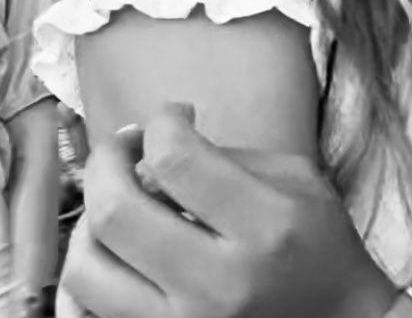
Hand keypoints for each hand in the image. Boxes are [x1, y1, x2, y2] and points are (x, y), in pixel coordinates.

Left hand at [61, 104, 398, 317]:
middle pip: (118, 212)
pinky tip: (113, 247)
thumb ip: (232, 157)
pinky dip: (89, 271)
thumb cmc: (322, 248)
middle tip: (126, 144)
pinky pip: (87, 312)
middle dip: (108, 160)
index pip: (177, 162)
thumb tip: (159, 147)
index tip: (175, 115)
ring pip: (87, 268)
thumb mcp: (301, 181)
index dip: (162, 123)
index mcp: (265, 226)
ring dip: (90, 217)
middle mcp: (217, 283)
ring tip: (118, 197)